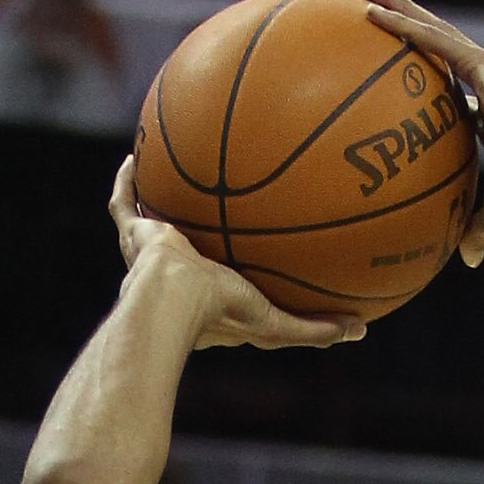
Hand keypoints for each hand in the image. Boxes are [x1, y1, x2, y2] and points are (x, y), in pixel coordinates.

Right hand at [111, 154, 361, 350]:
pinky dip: (126, 181)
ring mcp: (151, 253)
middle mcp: (178, 273)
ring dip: (161, 200)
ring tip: (174, 172)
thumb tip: (360, 328)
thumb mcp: (277, 324)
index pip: (225, 279)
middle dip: (198, 228)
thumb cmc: (221, 312)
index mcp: (208, 297)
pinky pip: (124, 203)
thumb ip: (314, 328)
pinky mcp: (133, 235)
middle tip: (218, 203)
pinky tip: (135, 155)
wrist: (173, 297)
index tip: (256, 250)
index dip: (238, 267)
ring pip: (153, 222)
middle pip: (189, 244)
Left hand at [363, 0, 483, 261]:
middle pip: (441, 48)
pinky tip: (377, 11)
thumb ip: (476, 231)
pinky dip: (405, 25)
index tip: (415, 76)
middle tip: (382, 12)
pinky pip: (433, 39)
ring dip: (403, 12)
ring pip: (434, 31)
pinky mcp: (480, 63)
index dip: (436, 79)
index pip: (457, 88)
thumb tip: (468, 261)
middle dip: (413, 27)